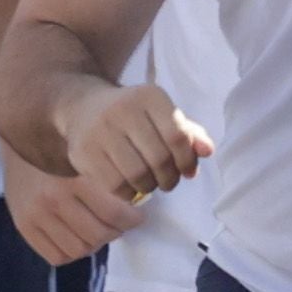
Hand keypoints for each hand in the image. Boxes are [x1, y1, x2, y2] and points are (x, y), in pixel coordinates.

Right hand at [0, 151, 138, 267]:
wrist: (20, 139)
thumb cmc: (63, 147)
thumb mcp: (88, 156)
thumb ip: (108, 181)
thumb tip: (134, 208)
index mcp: (74, 178)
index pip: (113, 213)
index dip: (131, 220)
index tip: (136, 215)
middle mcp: (53, 198)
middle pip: (97, 235)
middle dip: (115, 233)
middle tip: (120, 224)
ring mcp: (36, 215)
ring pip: (79, 250)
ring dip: (95, 244)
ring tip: (99, 230)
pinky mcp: (23, 226)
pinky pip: (56, 256)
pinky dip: (73, 253)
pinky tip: (77, 237)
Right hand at [56, 82, 208, 207]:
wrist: (83, 108)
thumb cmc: (133, 116)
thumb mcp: (162, 116)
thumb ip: (189, 133)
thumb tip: (208, 151)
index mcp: (149, 96)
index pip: (178, 136)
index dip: (187, 160)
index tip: (187, 171)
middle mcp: (123, 109)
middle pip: (159, 159)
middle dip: (169, 178)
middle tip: (168, 182)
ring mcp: (101, 131)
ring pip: (138, 175)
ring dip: (150, 187)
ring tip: (150, 184)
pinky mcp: (84, 151)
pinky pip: (115, 185)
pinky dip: (129, 194)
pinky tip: (132, 188)